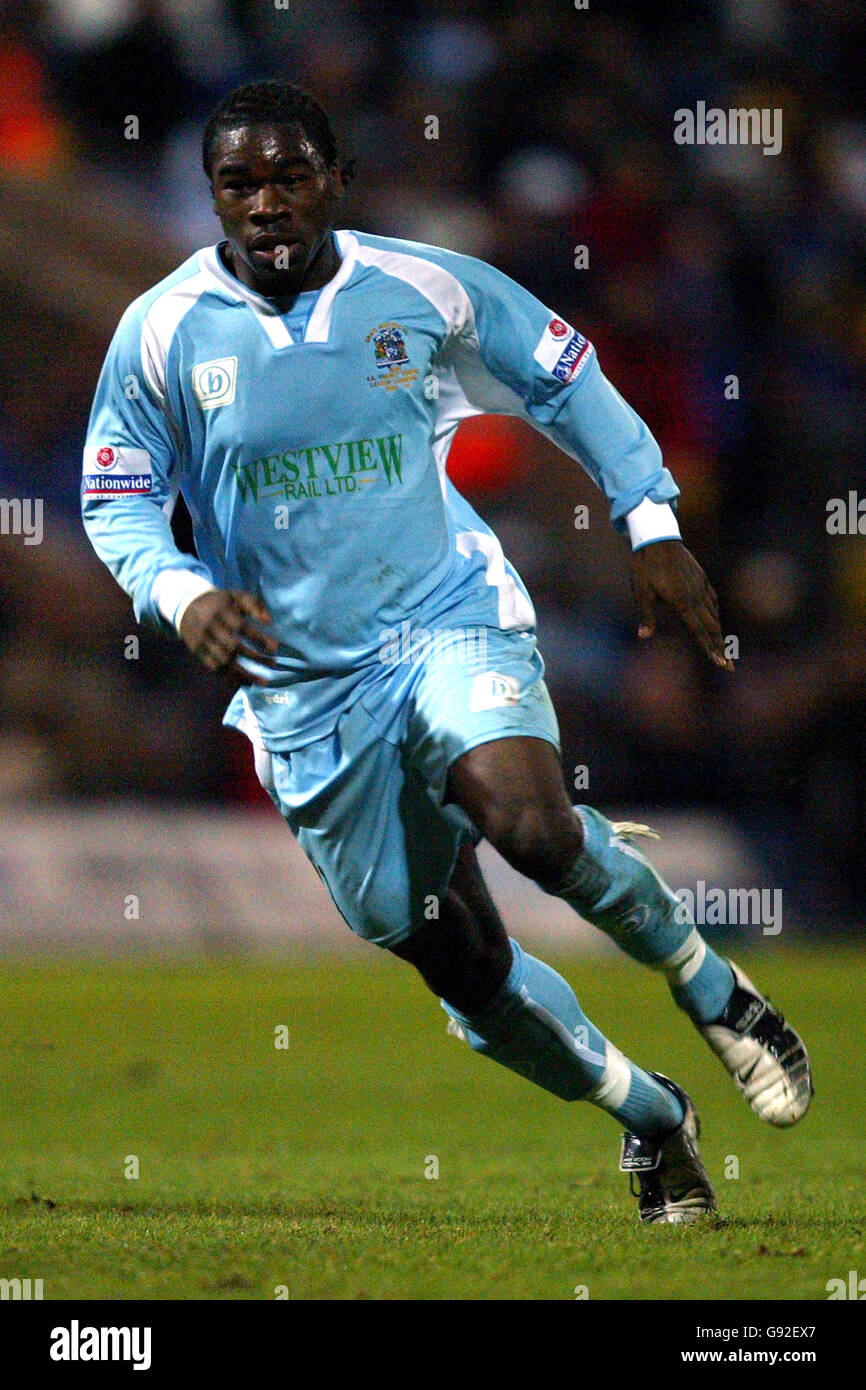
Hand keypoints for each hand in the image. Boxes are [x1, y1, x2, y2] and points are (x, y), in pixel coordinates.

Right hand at [179, 589, 279, 685]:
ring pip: (224, 662)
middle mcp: (210, 627)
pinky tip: (246, 682)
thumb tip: (268, 621)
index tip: (275, 648)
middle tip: (274, 664)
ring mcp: (202, 642)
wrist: (185, 606)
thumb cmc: (219, 602)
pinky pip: (214, 669)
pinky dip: (231, 678)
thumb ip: (253, 604)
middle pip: (233, 647)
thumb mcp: (236, 596)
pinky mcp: (198, 652)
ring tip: (263, 681)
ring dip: (245, 674)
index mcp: (221, 611)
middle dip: (256, 658)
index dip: (259, 638)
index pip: (242, 627)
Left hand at [630, 540, 733, 670]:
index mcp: (682, 603)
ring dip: (719, 633)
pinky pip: (712, 599)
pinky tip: (716, 618)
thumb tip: (643, 636)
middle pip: (712, 628)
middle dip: (720, 649)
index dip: (710, 649)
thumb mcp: (641, 592)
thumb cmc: (645, 568)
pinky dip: (716, 612)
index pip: (699, 632)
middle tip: (729, 667)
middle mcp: (695, 597)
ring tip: (724, 649)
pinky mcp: (701, 578)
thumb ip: (646, 616)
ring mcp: (700, 586)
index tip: (721, 663)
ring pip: (714, 614)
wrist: (657, 539)